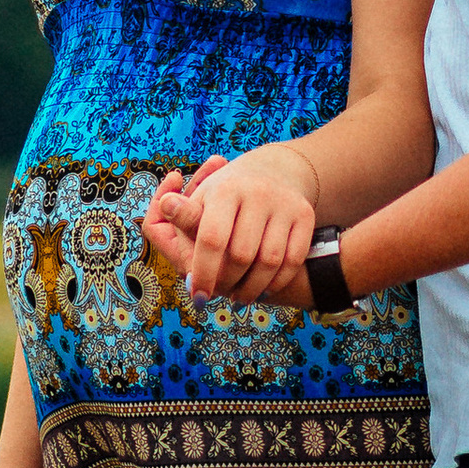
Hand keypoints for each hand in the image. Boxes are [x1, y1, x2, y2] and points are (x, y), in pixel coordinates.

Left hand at [151, 146, 319, 304]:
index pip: (212, 239)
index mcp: (225, 189)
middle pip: (241, 256)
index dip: (204, 272)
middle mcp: (257, 193)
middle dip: (227, 284)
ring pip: (268, 263)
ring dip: (251, 289)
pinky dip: (275, 282)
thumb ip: (184, 215)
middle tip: (217, 295)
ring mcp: (284, 203)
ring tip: (238, 297)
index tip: (198, 297)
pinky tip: (262, 290)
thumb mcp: (203, 199)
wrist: (276, 170)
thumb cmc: (228, 194)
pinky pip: (292, 261)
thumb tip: (163, 207)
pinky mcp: (305, 215)